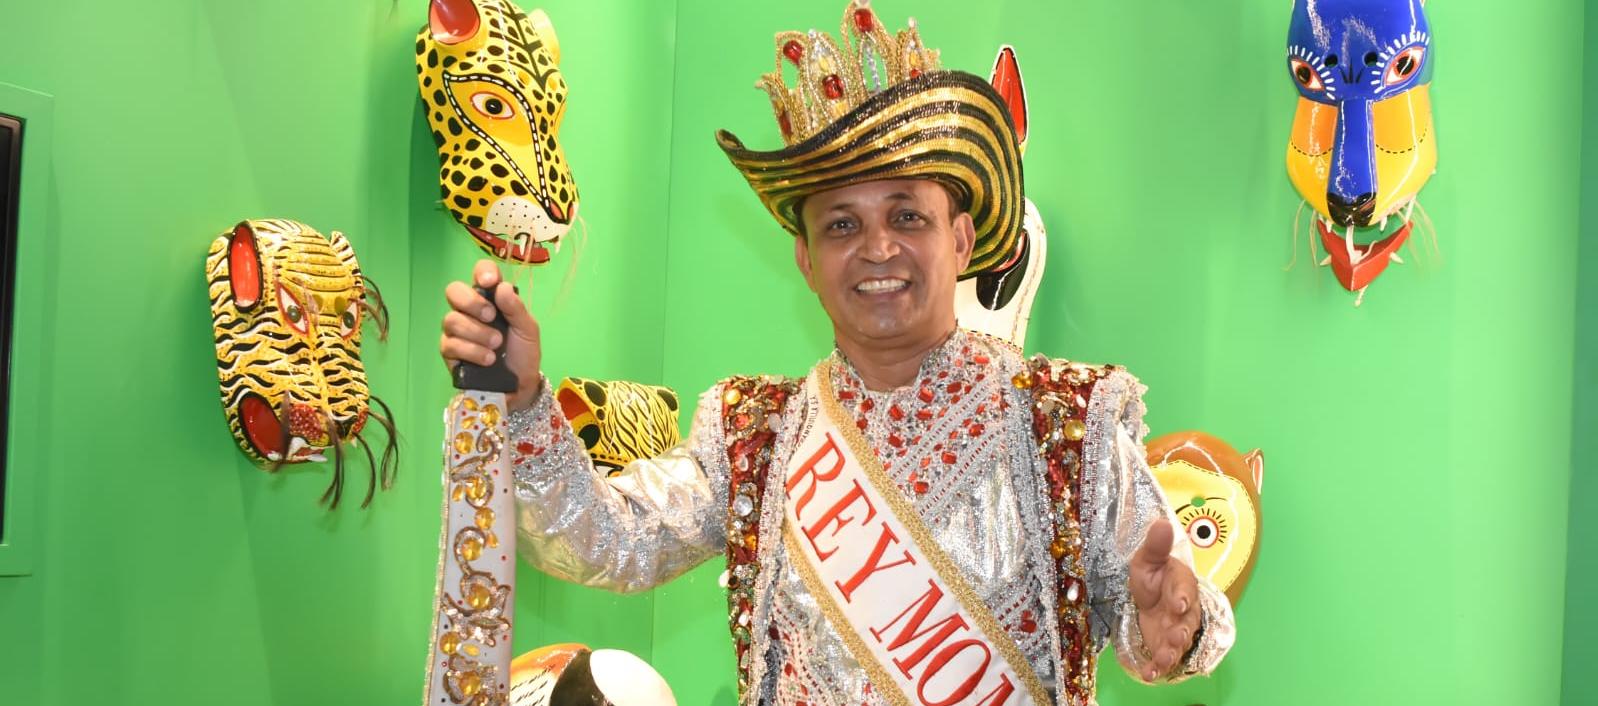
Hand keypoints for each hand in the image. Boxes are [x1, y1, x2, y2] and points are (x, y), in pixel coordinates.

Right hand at [439, 259, 544, 410]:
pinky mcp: (449, 353)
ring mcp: (457, 331)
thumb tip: (501, 287)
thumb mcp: (528, 329)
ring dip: (476, 332)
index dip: (482, 272)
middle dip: (471, 302)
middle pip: (453, 291)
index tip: (490, 282)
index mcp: (491, 300)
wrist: (520, 386)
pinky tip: (488, 360)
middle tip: (491, 316)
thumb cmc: (524, 353)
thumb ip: (516, 308)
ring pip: (451, 319)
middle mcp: (469, 311)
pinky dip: (471, 351)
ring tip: (496, 346)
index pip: (480, 274)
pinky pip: (450, 344)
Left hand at [1129, 518, 1200, 680]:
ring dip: (1172, 651)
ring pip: (1179, 642)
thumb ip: (1155, 546)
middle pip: (1187, 621)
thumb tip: (1162, 522)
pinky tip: (1150, 674)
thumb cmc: (1153, 576)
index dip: (1182, 597)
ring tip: (1163, 659)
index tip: (1179, 603)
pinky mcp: (1166, 644)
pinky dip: (1158, 666)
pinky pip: (1166, 656)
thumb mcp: (1147, 559)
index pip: (1184, 590)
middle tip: (1176, 636)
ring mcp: (1177, 629)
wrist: (1149, 597)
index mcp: (1181, 584)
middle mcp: (1184, 609)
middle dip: (1182, 630)